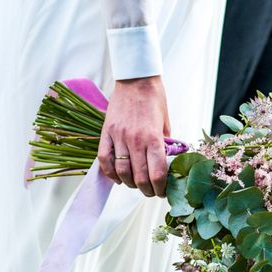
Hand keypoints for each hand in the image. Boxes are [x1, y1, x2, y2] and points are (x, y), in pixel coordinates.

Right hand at [98, 76, 169, 197]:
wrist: (136, 79)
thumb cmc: (155, 100)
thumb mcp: (166, 124)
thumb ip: (165, 146)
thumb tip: (166, 165)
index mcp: (154, 138)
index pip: (157, 174)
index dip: (161, 188)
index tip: (163, 192)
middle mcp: (135, 140)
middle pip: (140, 177)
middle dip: (147, 190)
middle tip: (151, 192)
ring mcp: (119, 136)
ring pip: (122, 172)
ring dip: (130, 184)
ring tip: (136, 185)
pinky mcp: (106, 132)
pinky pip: (104, 159)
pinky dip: (110, 173)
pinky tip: (119, 178)